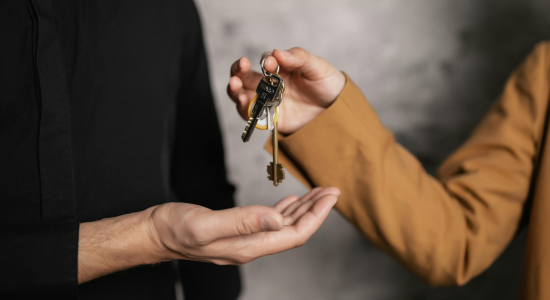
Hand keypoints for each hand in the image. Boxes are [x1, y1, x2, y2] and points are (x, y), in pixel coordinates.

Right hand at [78, 187, 338, 283]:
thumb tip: (277, 219)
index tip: (331, 196)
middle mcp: (250, 246)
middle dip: (316, 211)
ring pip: (283, 226)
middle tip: (332, 190)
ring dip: (303, 209)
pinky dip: (284, 210)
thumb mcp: (206, 224)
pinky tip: (290, 202)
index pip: (293, 234)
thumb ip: (242, 222)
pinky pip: (269, 222)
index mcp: (247, 246)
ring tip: (318, 193)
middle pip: (293, 231)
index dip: (316, 216)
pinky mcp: (237, 231)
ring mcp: (244, 240)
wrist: (154, 234)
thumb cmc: (174, 228)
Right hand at [227, 48, 345, 133]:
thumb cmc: (327, 84)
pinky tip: (244, 102)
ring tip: (234, 85)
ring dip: (235, 90)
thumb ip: (299, 58)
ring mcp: (268, 102)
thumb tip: (277, 52)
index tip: (271, 64)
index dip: (265, 61)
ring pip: (243, 95)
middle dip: (238, 71)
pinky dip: (245, 110)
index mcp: (280, 69)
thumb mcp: (317, 67)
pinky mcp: (270, 119)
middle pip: (245, 77)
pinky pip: (252, 116)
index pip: (265, 61)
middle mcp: (270, 85)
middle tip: (240, 67)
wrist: (337, 111)